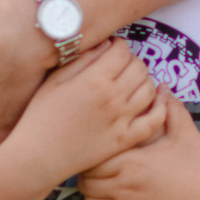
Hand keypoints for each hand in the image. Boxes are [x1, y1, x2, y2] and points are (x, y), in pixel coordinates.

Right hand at [3, 40, 165, 181]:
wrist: (39, 155)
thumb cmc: (41, 115)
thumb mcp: (55, 80)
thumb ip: (82, 59)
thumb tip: (106, 44)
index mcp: (94, 79)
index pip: (122, 51)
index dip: (119, 45)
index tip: (112, 48)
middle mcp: (112, 98)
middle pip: (139, 68)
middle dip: (132, 61)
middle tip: (121, 65)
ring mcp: (121, 120)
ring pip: (149, 90)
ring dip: (145, 80)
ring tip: (133, 81)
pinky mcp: (124, 140)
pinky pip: (154, 121)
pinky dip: (160, 107)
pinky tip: (156, 100)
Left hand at [76, 97, 199, 199]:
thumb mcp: (186, 133)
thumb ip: (170, 108)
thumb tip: (160, 86)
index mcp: (130, 161)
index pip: (91, 160)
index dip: (92, 157)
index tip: (101, 156)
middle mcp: (124, 187)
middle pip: (86, 183)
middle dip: (90, 177)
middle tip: (99, 173)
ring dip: (94, 197)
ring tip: (105, 191)